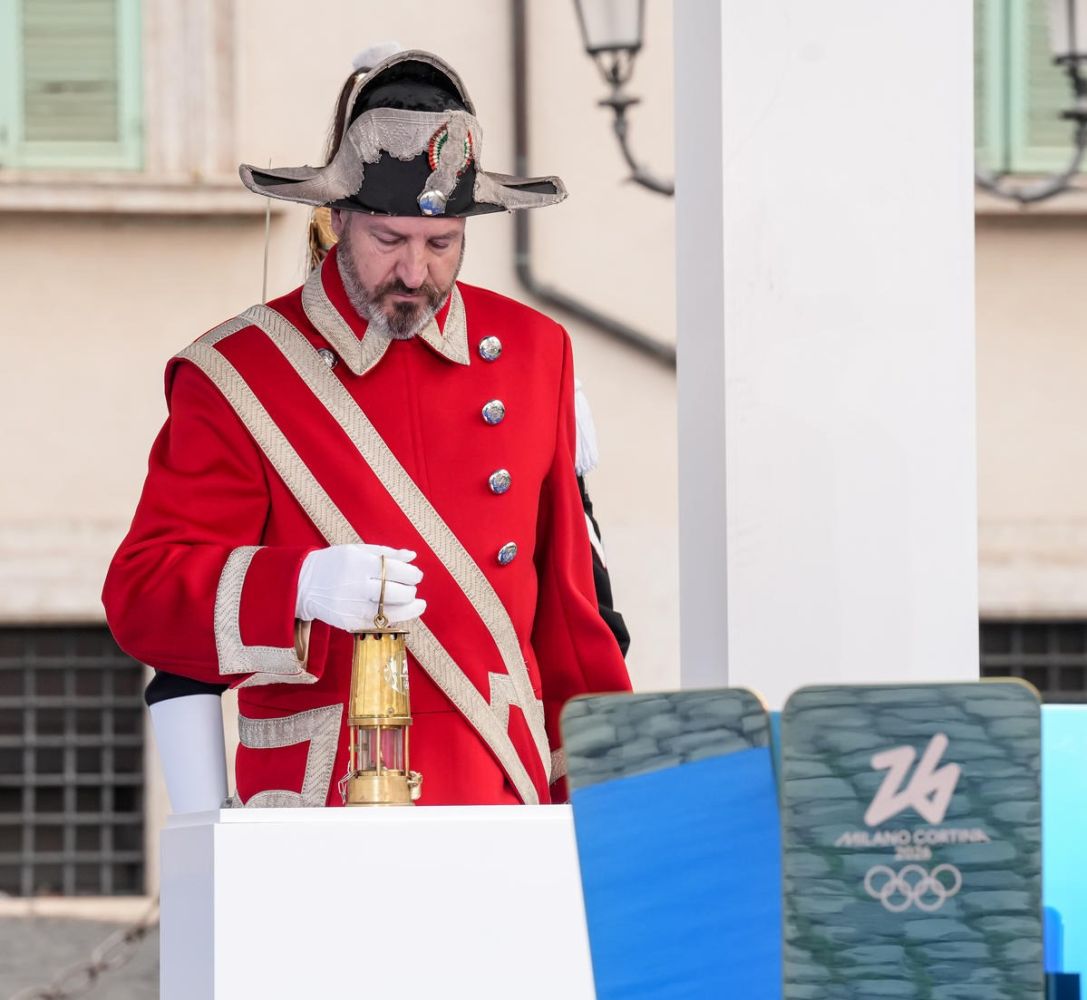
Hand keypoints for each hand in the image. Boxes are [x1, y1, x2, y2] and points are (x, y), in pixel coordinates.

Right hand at [295, 544, 424, 630]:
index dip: (412, 574)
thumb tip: (413, 556)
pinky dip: (392, 618)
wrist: (303, 584)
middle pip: (397, 594)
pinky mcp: (349, 622)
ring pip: (391, 613)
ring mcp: (352, 606)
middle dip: (410, 592)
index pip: (396, 570)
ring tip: (418, 605)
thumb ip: (386, 553)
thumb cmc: (335, 563)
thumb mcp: (357, 551)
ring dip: (410, 609)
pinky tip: (397, 612)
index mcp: (359, 563)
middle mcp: (356, 586)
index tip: (417, 575)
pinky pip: (378, 623)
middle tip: (412, 589)